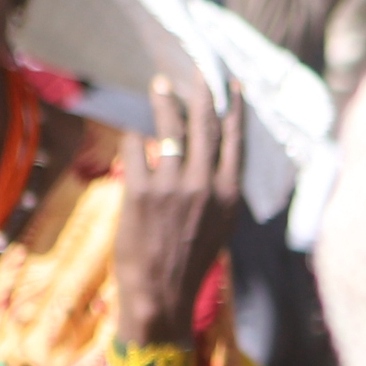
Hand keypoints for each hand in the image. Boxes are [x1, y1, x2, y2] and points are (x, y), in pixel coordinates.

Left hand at [110, 78, 243, 345]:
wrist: (162, 293)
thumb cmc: (190, 261)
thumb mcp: (218, 225)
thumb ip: (214, 190)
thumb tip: (202, 155)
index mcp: (228, 195)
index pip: (233, 141)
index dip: (233, 109)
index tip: (231, 85)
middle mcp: (204, 185)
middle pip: (204, 126)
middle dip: (200, 93)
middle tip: (195, 71)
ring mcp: (172, 186)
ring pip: (169, 129)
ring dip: (164, 103)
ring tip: (160, 86)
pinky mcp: (141, 191)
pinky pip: (137, 150)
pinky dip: (134, 138)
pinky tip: (131, 132)